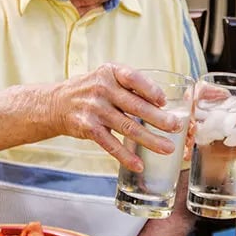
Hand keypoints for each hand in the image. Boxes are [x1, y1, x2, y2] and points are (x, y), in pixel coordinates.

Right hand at [49, 64, 182, 171]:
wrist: (57, 103)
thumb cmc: (91, 90)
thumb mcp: (107, 77)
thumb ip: (131, 85)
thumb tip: (163, 103)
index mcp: (110, 72)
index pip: (134, 78)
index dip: (151, 90)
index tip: (165, 101)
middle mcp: (102, 89)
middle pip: (136, 106)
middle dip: (159, 118)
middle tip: (177, 127)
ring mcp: (94, 109)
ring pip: (128, 127)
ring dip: (150, 140)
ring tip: (167, 148)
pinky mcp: (88, 128)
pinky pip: (111, 144)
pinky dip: (126, 156)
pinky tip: (139, 163)